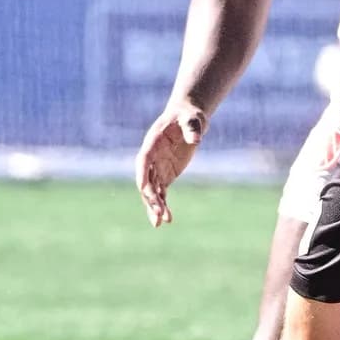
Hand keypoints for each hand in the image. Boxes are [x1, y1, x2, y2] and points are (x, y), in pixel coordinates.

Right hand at [136, 102, 207, 226]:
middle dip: (150, 197)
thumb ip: (192, 128)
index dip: (142, 175)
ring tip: (160, 223)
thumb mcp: (191, 118)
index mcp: (152, 143)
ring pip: (152, 190)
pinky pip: (162, 193)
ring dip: (155, 206)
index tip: (145, 190)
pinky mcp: (166, 175)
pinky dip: (163, 205)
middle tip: (158, 212)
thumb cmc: (188, 116)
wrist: (189, 119)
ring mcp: (157, 168)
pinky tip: (167, 219)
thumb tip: (196, 140)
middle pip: (146, 180)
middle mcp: (151, 158)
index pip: (143, 161)